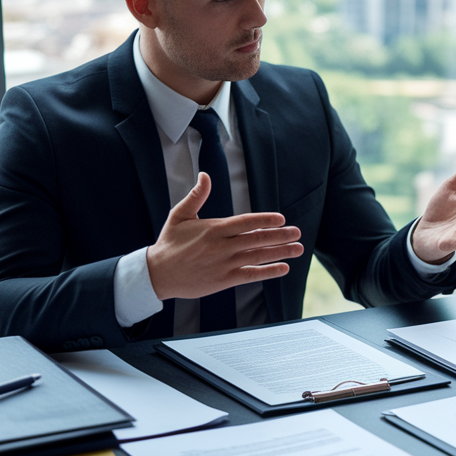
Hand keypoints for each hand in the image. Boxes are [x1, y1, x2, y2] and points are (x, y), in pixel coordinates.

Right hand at [147, 173, 303, 299]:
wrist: (158, 273)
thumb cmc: (170, 242)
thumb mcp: (180, 215)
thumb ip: (196, 196)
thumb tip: (205, 175)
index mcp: (214, 228)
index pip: (245, 222)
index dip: (265, 220)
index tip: (281, 219)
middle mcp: (222, 246)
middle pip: (256, 239)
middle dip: (280, 236)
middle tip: (298, 232)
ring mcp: (224, 264)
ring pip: (258, 256)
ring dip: (280, 252)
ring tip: (298, 248)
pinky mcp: (224, 280)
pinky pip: (251, 275)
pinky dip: (268, 271)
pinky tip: (283, 268)